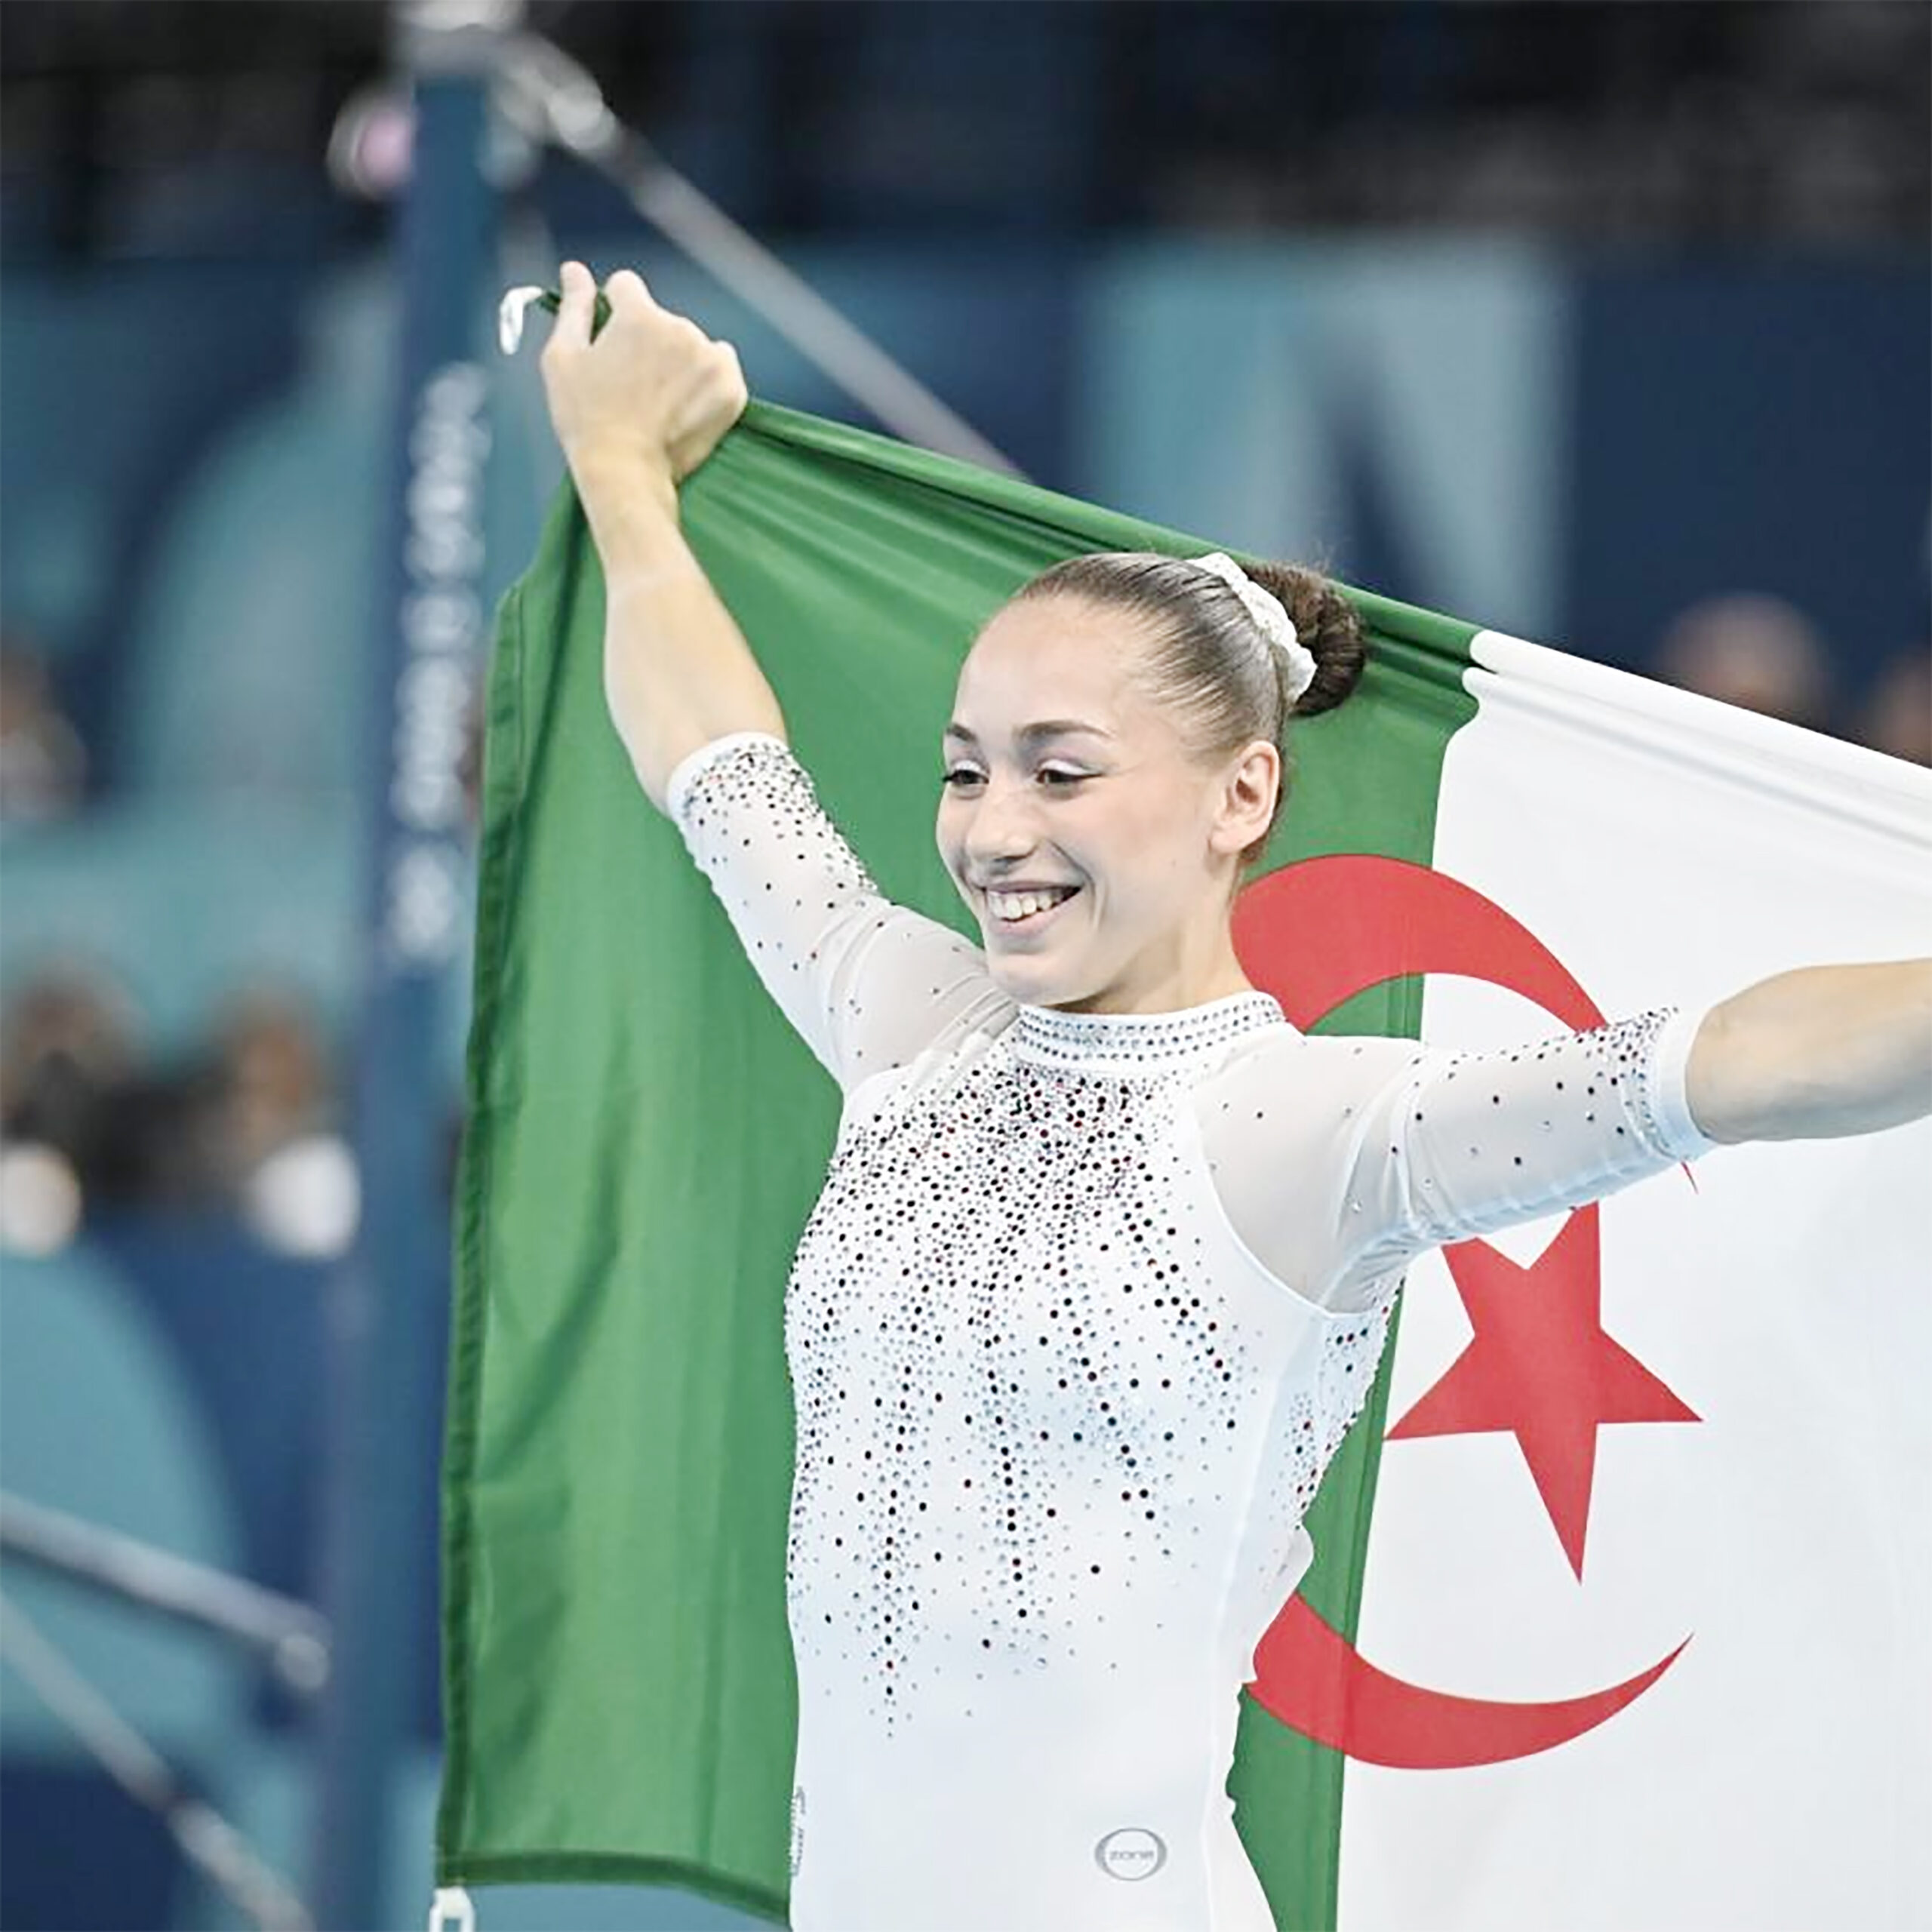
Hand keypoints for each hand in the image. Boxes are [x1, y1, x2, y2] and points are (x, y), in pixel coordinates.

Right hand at [538, 261, 747, 504]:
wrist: (626, 473)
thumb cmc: (586, 418)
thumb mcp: (563, 358)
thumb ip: (574, 307)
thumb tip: (575, 270)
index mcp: (639, 315)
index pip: (626, 287)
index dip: (613, 312)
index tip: (611, 343)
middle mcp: (681, 329)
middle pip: (661, 320)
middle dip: (648, 342)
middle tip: (632, 386)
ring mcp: (711, 360)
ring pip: (692, 345)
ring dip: (678, 362)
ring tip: (658, 401)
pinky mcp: (732, 389)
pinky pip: (720, 369)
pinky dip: (705, 384)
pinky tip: (683, 407)